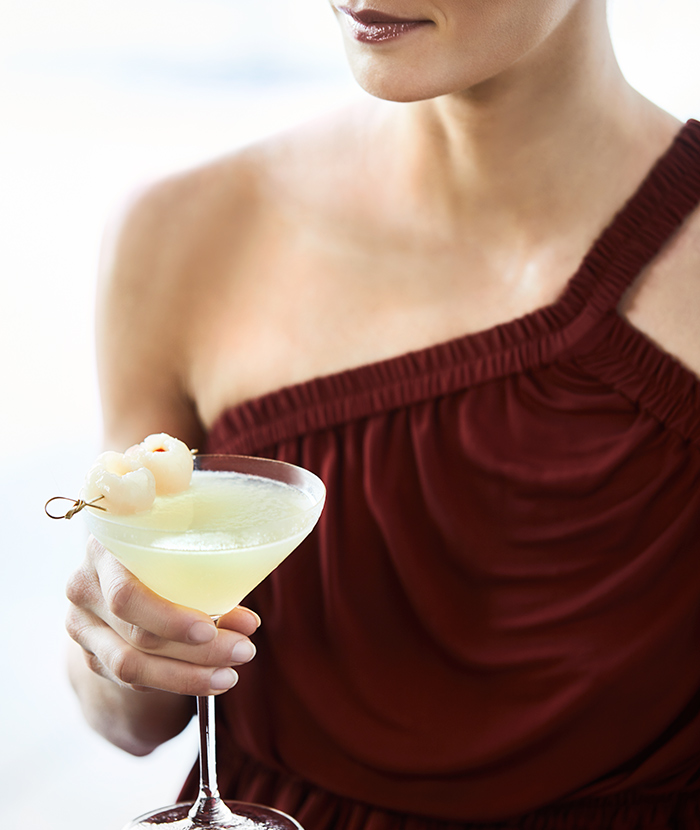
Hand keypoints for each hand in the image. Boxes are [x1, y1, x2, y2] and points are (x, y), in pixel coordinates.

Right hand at [66, 536, 259, 696]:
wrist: (119, 569)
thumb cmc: (163, 552)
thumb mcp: (181, 553)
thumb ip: (210, 582)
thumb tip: (247, 624)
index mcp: (103, 549)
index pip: (126, 594)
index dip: (168, 618)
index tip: (211, 629)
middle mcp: (84, 587)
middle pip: (137, 634)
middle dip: (197, 651)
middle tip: (243, 651)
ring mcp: (83, 625)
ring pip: (131, 666)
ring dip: (187, 676)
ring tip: (230, 675)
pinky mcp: (91, 655)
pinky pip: (132, 679)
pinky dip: (174, 681)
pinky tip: (208, 679)